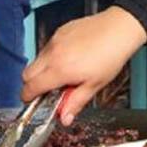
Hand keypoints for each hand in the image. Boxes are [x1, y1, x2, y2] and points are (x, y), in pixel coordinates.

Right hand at [21, 6, 146, 124]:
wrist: (119, 29)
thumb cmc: (111, 55)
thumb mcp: (94, 85)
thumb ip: (75, 103)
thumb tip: (64, 118)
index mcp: (60, 70)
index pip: (31, 87)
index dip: (28, 98)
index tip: (33, 102)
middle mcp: (53, 54)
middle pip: (26, 74)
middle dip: (32, 85)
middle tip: (49, 91)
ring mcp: (55, 41)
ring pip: (36, 60)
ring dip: (42, 71)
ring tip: (64, 75)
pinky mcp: (59, 32)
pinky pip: (47, 48)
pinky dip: (51, 57)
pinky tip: (69, 59)